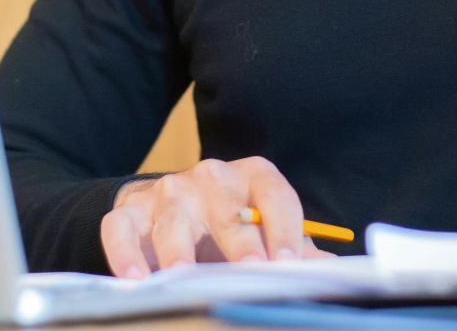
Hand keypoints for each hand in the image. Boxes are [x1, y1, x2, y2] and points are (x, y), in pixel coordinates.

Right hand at [100, 156, 330, 277]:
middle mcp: (211, 178)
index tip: (291, 263)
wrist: (171, 207)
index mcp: (253, 177)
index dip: (285, 229)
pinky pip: (121, 227)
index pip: (275, 195)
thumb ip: (296, 248)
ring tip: (183, 275)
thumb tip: (334, 272)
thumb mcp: (265, 231)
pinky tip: (135, 279)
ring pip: (173, 215)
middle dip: (239, 240)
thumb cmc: (229, 225)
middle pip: (226, 205)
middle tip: (250, 270)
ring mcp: (169, 191)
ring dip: (177, 247)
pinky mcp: (131, 210)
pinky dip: (125, 252)